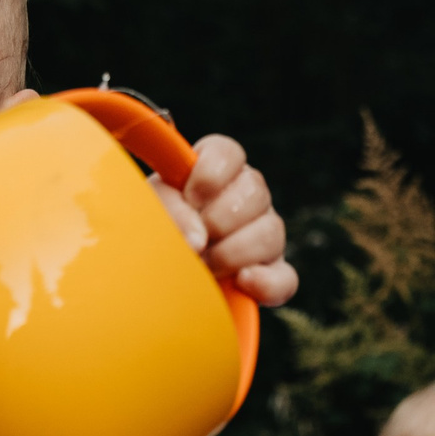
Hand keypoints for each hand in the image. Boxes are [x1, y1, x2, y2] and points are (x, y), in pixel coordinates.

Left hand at [150, 133, 297, 305]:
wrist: (155, 279)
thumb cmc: (151, 235)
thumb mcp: (149, 213)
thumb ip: (167, 212)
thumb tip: (196, 240)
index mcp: (213, 173)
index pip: (228, 153)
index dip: (211, 173)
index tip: (190, 197)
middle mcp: (245, 198)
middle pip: (256, 190)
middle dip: (219, 219)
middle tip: (193, 240)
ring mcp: (262, 236)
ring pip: (271, 231)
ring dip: (233, 252)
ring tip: (203, 267)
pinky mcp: (271, 274)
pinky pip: (285, 278)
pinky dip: (266, 282)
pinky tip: (241, 282)